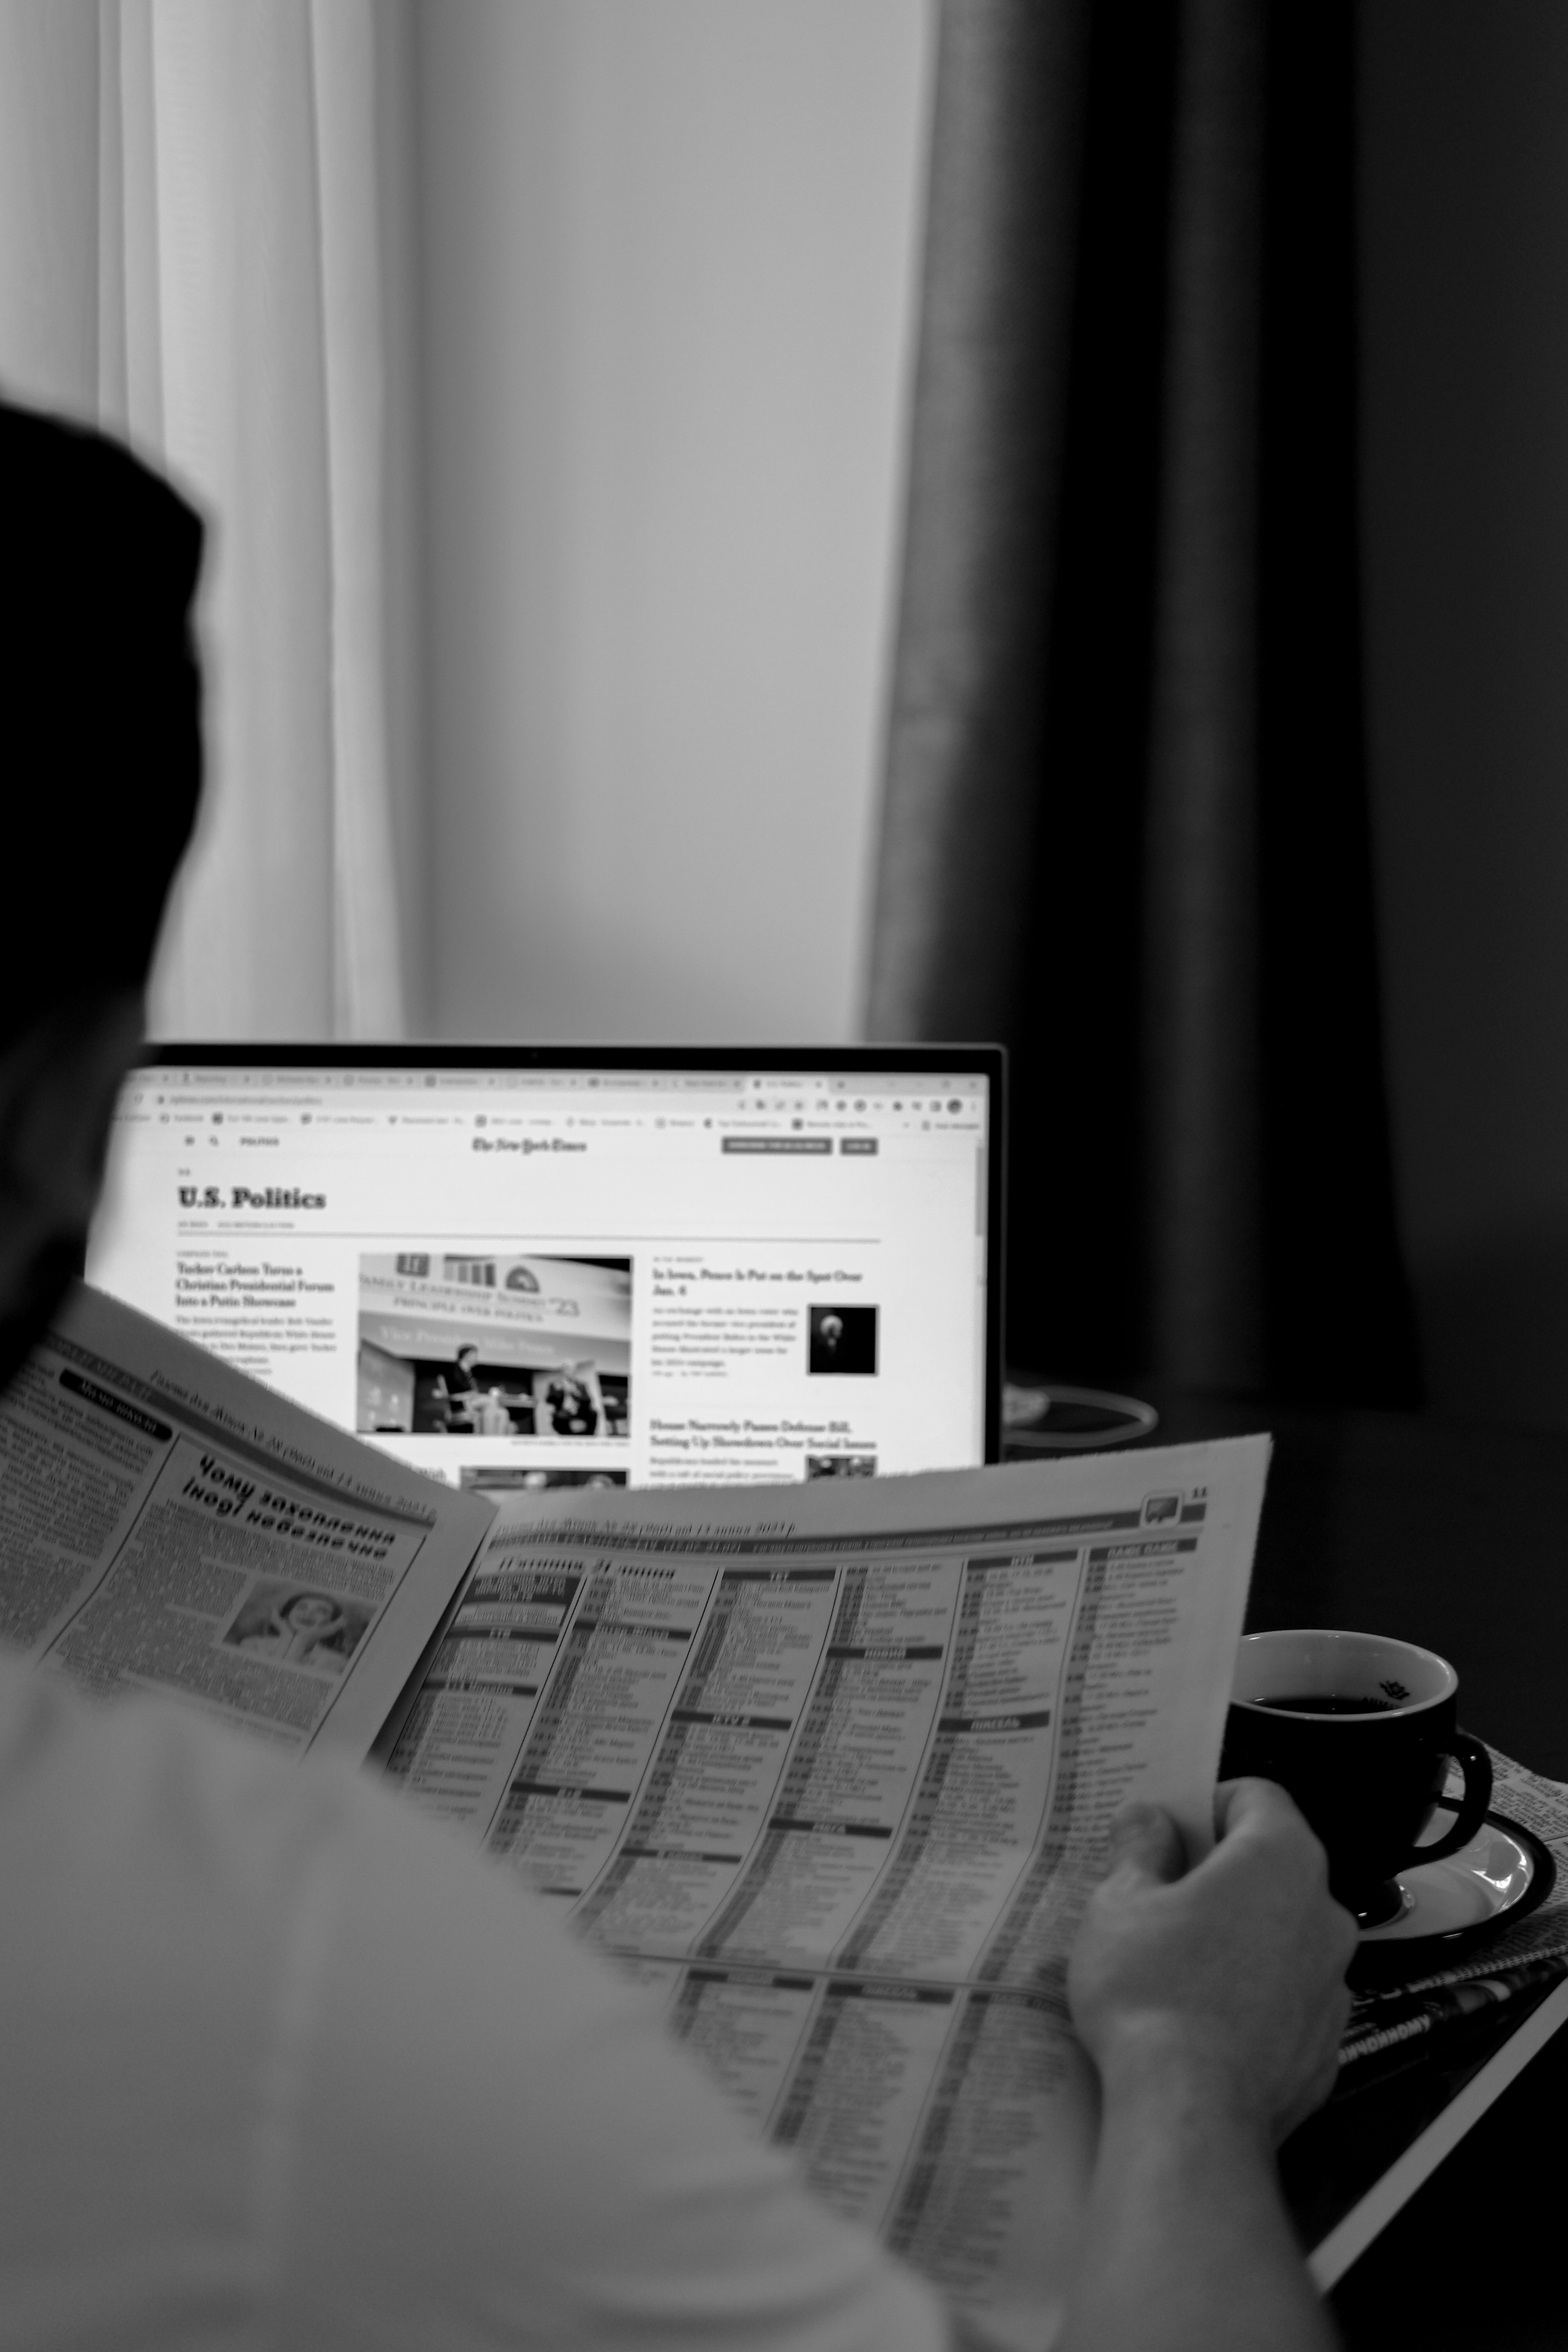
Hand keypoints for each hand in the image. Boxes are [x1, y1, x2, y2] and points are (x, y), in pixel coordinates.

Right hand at [1068, 1778, 1357, 2145]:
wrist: (1190, 2114)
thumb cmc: (1152, 1991)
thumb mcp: (1120, 1903)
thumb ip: (1140, 1848)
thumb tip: (1150, 1820)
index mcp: (1280, 1859)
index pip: (1258, 1796)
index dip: (1209, 1802)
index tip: (1168, 1829)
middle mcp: (1323, 1913)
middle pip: (1273, 1866)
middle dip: (1220, 1873)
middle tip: (1159, 1896)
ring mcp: (1333, 1984)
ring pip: (1283, 1935)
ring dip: (1239, 1936)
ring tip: (1175, 1965)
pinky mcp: (1326, 2045)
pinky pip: (1288, 1998)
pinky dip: (1254, 1997)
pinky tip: (1203, 2021)